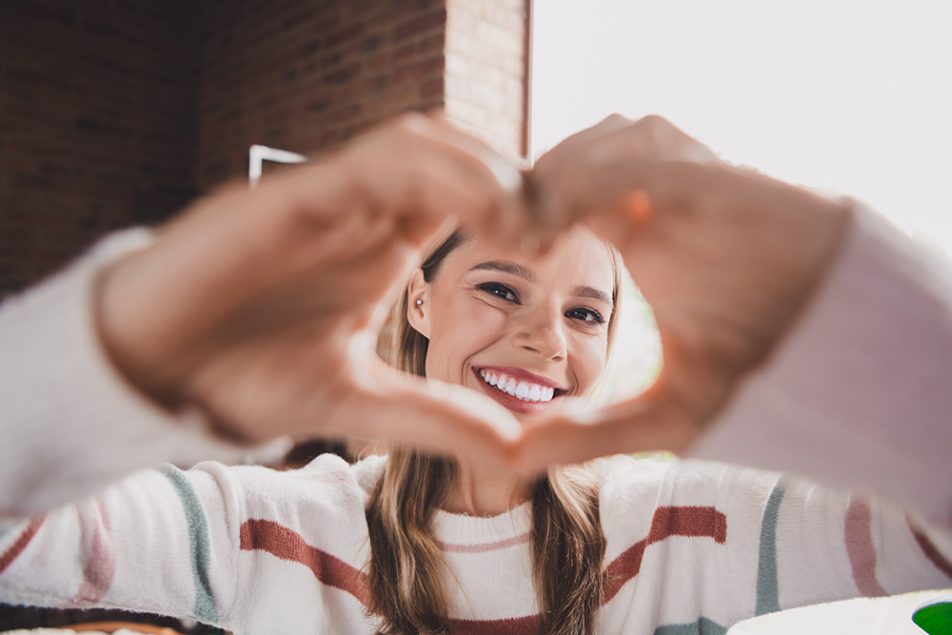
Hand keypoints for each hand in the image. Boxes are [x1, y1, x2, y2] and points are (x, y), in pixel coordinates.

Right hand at [95, 114, 526, 463]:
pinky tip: (473, 212)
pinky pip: (372, 161)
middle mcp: (362, 212)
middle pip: (455, 155)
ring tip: (519, 224)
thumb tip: (516, 449)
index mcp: (384, 245)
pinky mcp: (290, 196)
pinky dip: (432, 173)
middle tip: (552, 229)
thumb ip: (434, 418)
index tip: (558, 248)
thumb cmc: (241, 379)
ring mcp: (327, 198)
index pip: (468, 195)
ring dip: (481, 169)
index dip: (520, 209)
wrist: (151, 376)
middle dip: (513, 180)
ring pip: (420, 144)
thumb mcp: (357, 403)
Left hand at [519, 115, 850, 469]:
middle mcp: (649, 194)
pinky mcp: (703, 168)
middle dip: (520, 195)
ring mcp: (678, 175)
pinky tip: (561, 225)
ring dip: (550, 185)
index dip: (508, 221)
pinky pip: (632, 151)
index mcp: (628, 233)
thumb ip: (589, 432)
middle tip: (493, 237)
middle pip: (557, 163)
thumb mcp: (662, 411)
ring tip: (529, 239)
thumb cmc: (757, 364)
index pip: (547, 199)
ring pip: (587, 147)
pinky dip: (588, 178)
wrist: (832, 336)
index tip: (486, 256)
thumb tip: (511, 459)